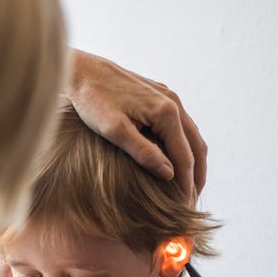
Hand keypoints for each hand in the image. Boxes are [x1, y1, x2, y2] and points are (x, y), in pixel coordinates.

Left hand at [66, 49, 206, 201]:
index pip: (185, 157)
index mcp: (166, 113)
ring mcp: (168, 96)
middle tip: (192, 201)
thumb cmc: (92, 101)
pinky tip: (176, 158)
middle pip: (197, 146)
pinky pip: (181, 124)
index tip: (184, 206)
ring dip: (194, 160)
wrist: (80, 70)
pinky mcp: (159, 94)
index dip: (187, 184)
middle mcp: (173, 102)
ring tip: (189, 184)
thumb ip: (144, 152)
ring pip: (192, 134)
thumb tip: (169, 174)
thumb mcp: (115, 131)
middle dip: (197, 175)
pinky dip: (185, 144)